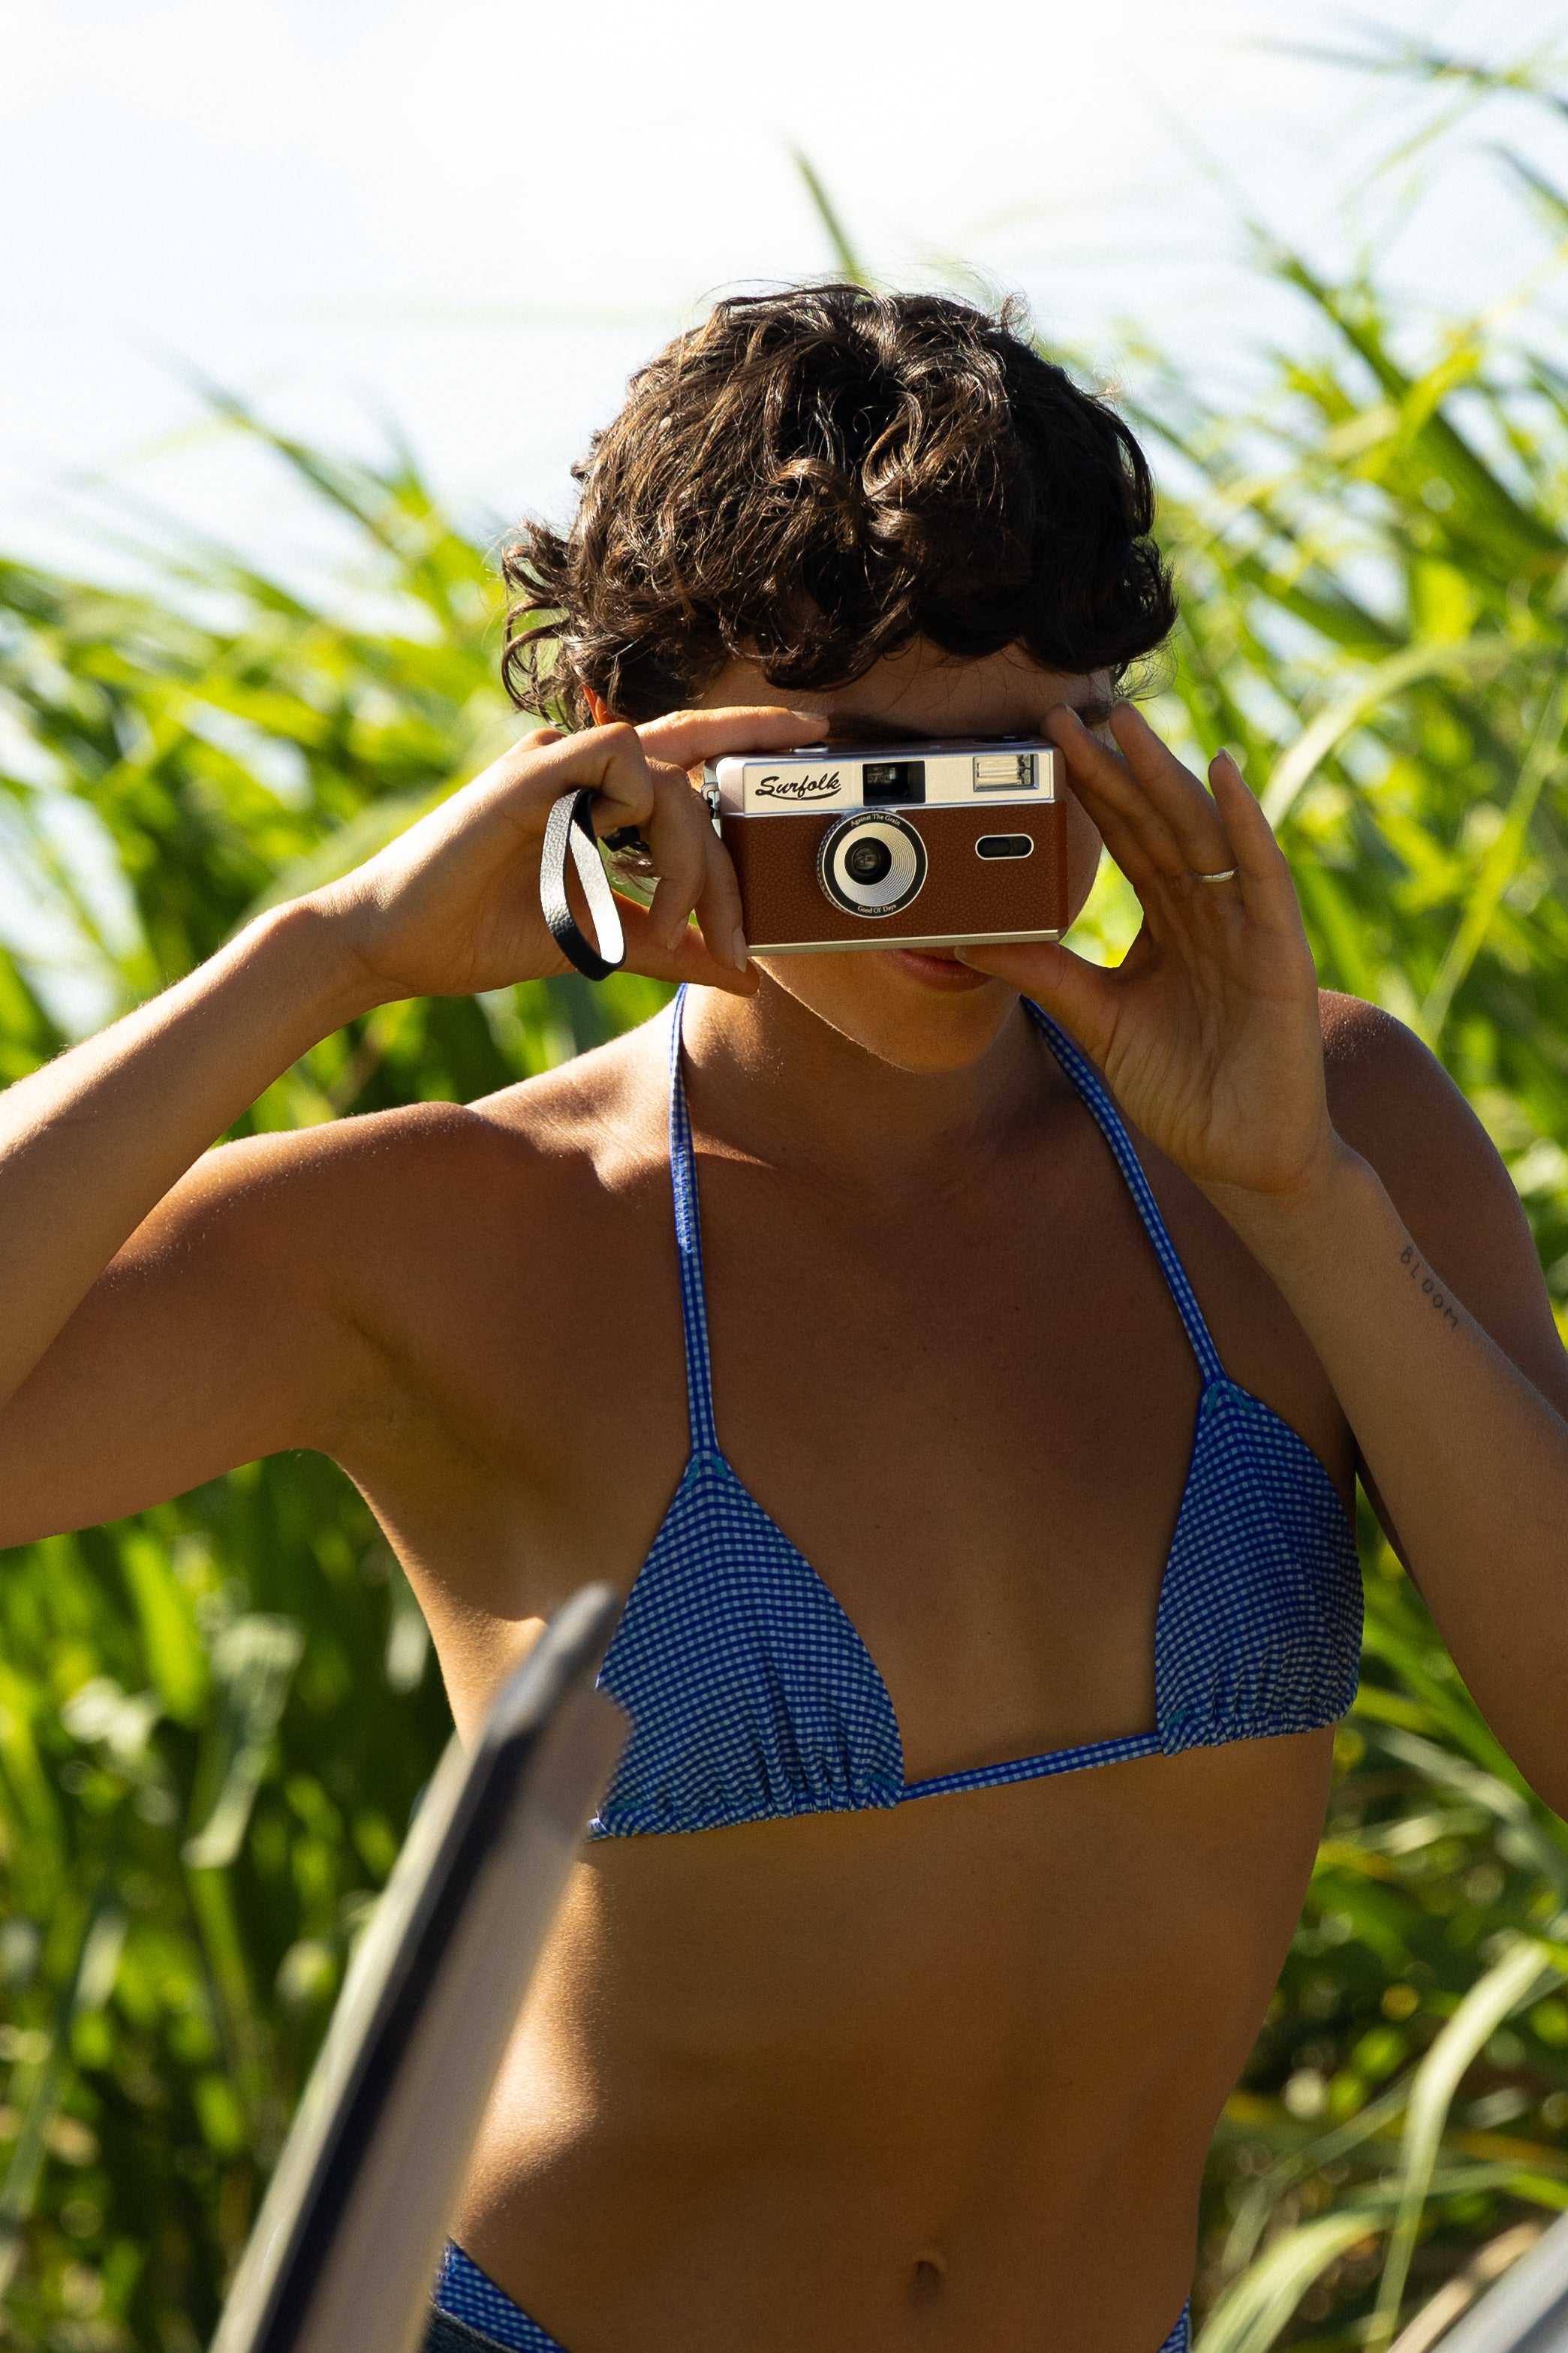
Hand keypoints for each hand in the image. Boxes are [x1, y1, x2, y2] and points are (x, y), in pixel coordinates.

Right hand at [310, 708, 819, 1005]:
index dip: (755, 738)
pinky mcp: (532, 773)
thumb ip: (668, 949)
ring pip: (668, 778)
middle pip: (693, 778)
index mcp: (592, 793)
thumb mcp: (598, 944)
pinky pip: (619, 757)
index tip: (815, 748)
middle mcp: (578, 767)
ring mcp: (554, 763)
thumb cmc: (476, 936)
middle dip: (729, 870)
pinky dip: (641, 818)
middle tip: (734, 948)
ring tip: (667, 930)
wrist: (391, 948)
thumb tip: (740, 974)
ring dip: (687, 863)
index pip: (691, 754)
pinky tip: (623, 876)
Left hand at [961, 702, 1336, 1205]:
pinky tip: (1222, 773)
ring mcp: (1246, 924)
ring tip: (1125, 724)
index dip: (1089, 791)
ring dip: (1165, 775)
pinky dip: (1244, 821)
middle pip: (1157, 822)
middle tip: (1069, 712)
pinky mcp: (1279, 950)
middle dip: (1115, 768)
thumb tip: (972, 938)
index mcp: (1168, 920)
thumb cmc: (1181, 1090)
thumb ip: (1045, 972)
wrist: (1241, 1156)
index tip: (1046, 746)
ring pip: (1202, 833)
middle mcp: (1208, 910)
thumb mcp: (1096, 1020)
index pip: (1126, 839)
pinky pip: (1261, 873)